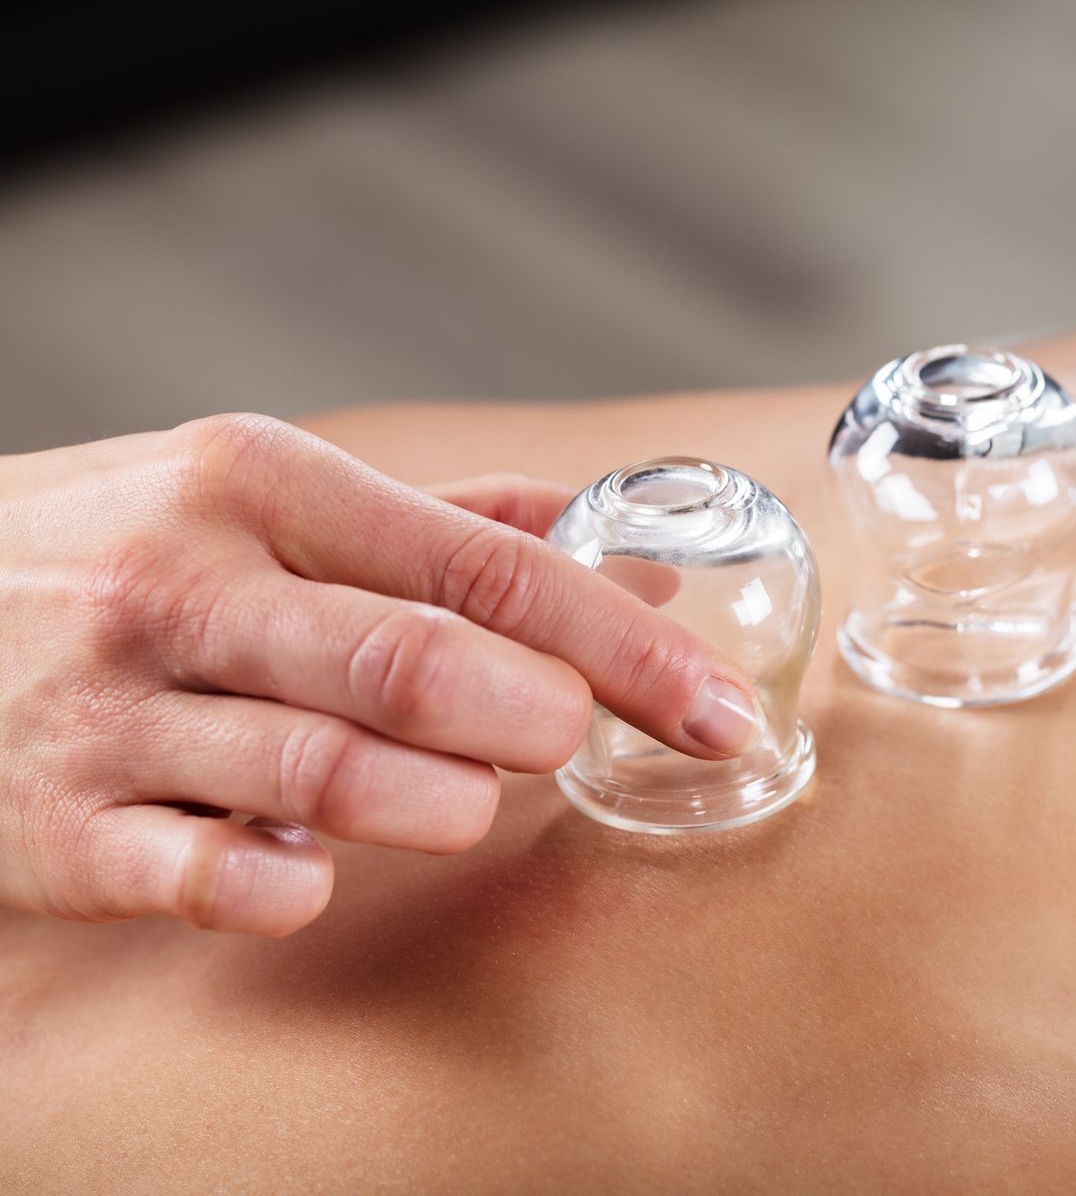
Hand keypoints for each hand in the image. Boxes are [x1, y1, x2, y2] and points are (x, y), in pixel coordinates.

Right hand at [0, 415, 763, 934]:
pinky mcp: (57, 828)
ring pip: (318, 772)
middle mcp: (187, 586)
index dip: (622, 644)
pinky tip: (318, 879)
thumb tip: (612, 537)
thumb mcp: (260, 491)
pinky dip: (284, 888)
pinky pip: (200, 878)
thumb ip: (443, 520)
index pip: (486, 565)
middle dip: (538, 717)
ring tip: (471, 805)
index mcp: (261, 484)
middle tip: (577, 745)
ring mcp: (115, 711)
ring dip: (436, 805)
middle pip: (414, 664)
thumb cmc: (111, 548)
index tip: (713, 703)